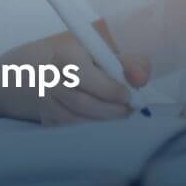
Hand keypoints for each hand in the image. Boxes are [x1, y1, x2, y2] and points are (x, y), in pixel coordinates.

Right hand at [0, 31, 150, 125]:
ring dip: (105, 121)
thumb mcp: (104, 54)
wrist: (45, 73)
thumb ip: (128, 63)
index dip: (109, 89)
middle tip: (132, 109)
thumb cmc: (84, 62)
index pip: (83, 74)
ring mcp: (46, 102)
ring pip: (77, 120)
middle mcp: (51, 80)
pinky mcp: (48, 120)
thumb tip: (140, 77)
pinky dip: (93, 130)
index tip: (129, 95)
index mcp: (65, 57)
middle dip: (112, 110)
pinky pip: (72, 131)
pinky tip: (106, 122)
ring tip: (122, 114)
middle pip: (82, 102)